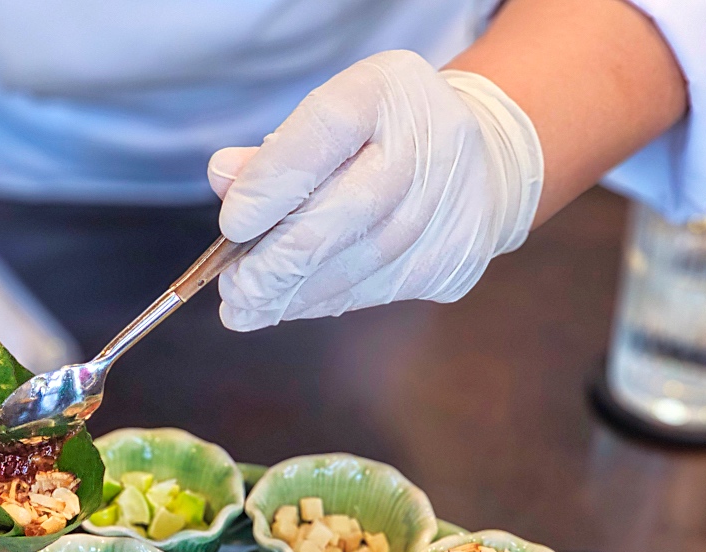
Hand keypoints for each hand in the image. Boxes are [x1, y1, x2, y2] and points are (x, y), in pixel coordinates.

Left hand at [207, 50, 542, 330]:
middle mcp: (431, 141)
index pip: (325, 132)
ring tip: (248, 306)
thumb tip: (222, 177)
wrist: (483, 157)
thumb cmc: (380, 137)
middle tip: (235, 290)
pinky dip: (326, 300)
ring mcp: (452, 204)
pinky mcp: (456, 257)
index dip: (272, 183)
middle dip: (278, 262)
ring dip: (295, 294)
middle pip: (345, 212)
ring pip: (360, 264)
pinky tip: (291, 304)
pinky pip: (377, 290)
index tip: (231, 226)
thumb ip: (273, 153)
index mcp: (388, 90)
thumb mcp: (329, 118)